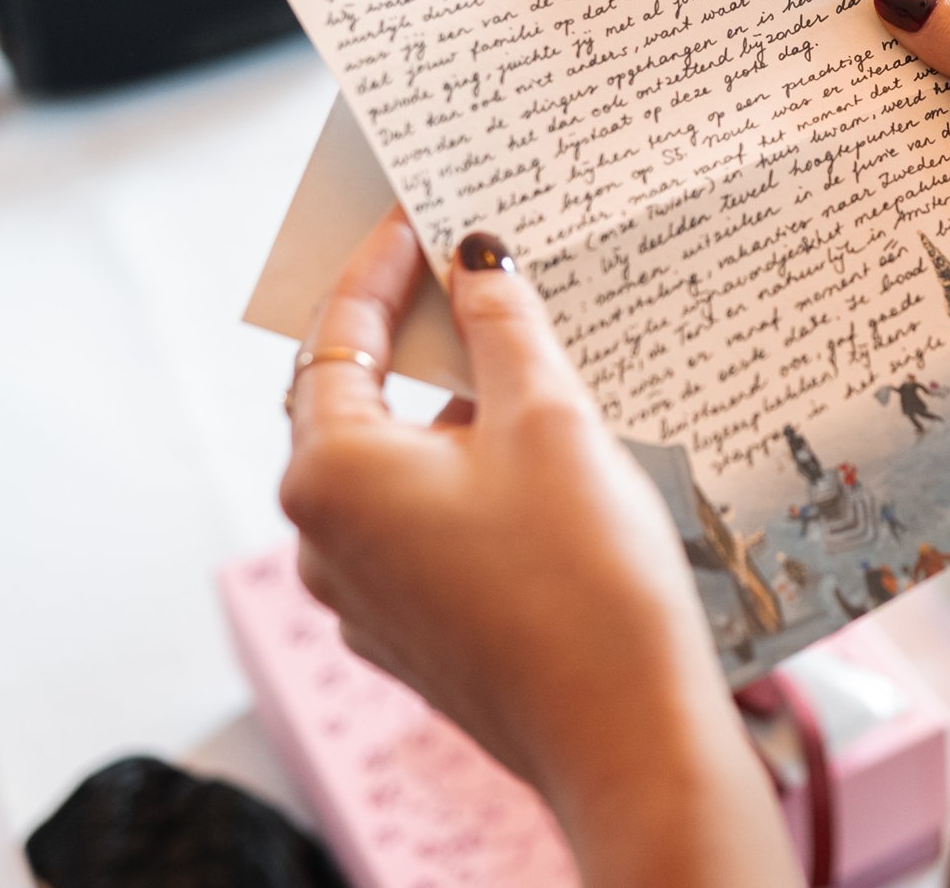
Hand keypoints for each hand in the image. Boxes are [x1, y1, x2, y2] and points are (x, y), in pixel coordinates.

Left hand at [280, 209, 799, 887]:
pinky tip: (533, 456)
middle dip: (413, 337)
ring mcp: (363, 598)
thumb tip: (473, 260)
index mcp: (330, 476)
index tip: (415, 214)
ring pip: (394, 470)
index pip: (335, 337)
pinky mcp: (414, 635)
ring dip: (447, 411)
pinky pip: (423, 527)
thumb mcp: (546, 419)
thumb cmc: (582, 576)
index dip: (379, 265)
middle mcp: (322, 541)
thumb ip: (500, 325)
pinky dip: (462, 477)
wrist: (626, 735)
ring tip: (519, 360)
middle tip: (466, 273)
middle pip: (355, 403)